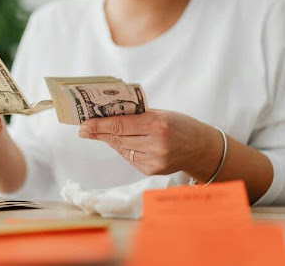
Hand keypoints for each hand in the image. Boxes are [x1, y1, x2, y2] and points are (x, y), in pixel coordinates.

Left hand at [78, 109, 220, 176]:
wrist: (201, 148)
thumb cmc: (181, 125)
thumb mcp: (161, 113)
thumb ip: (137, 116)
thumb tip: (108, 116)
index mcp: (158, 124)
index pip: (120, 125)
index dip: (99, 124)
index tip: (84, 123)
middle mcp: (156, 144)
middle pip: (118, 138)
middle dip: (99, 132)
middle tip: (84, 128)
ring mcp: (154, 160)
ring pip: (122, 148)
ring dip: (109, 140)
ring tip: (97, 133)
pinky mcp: (152, 170)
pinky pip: (130, 157)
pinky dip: (123, 149)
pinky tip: (119, 142)